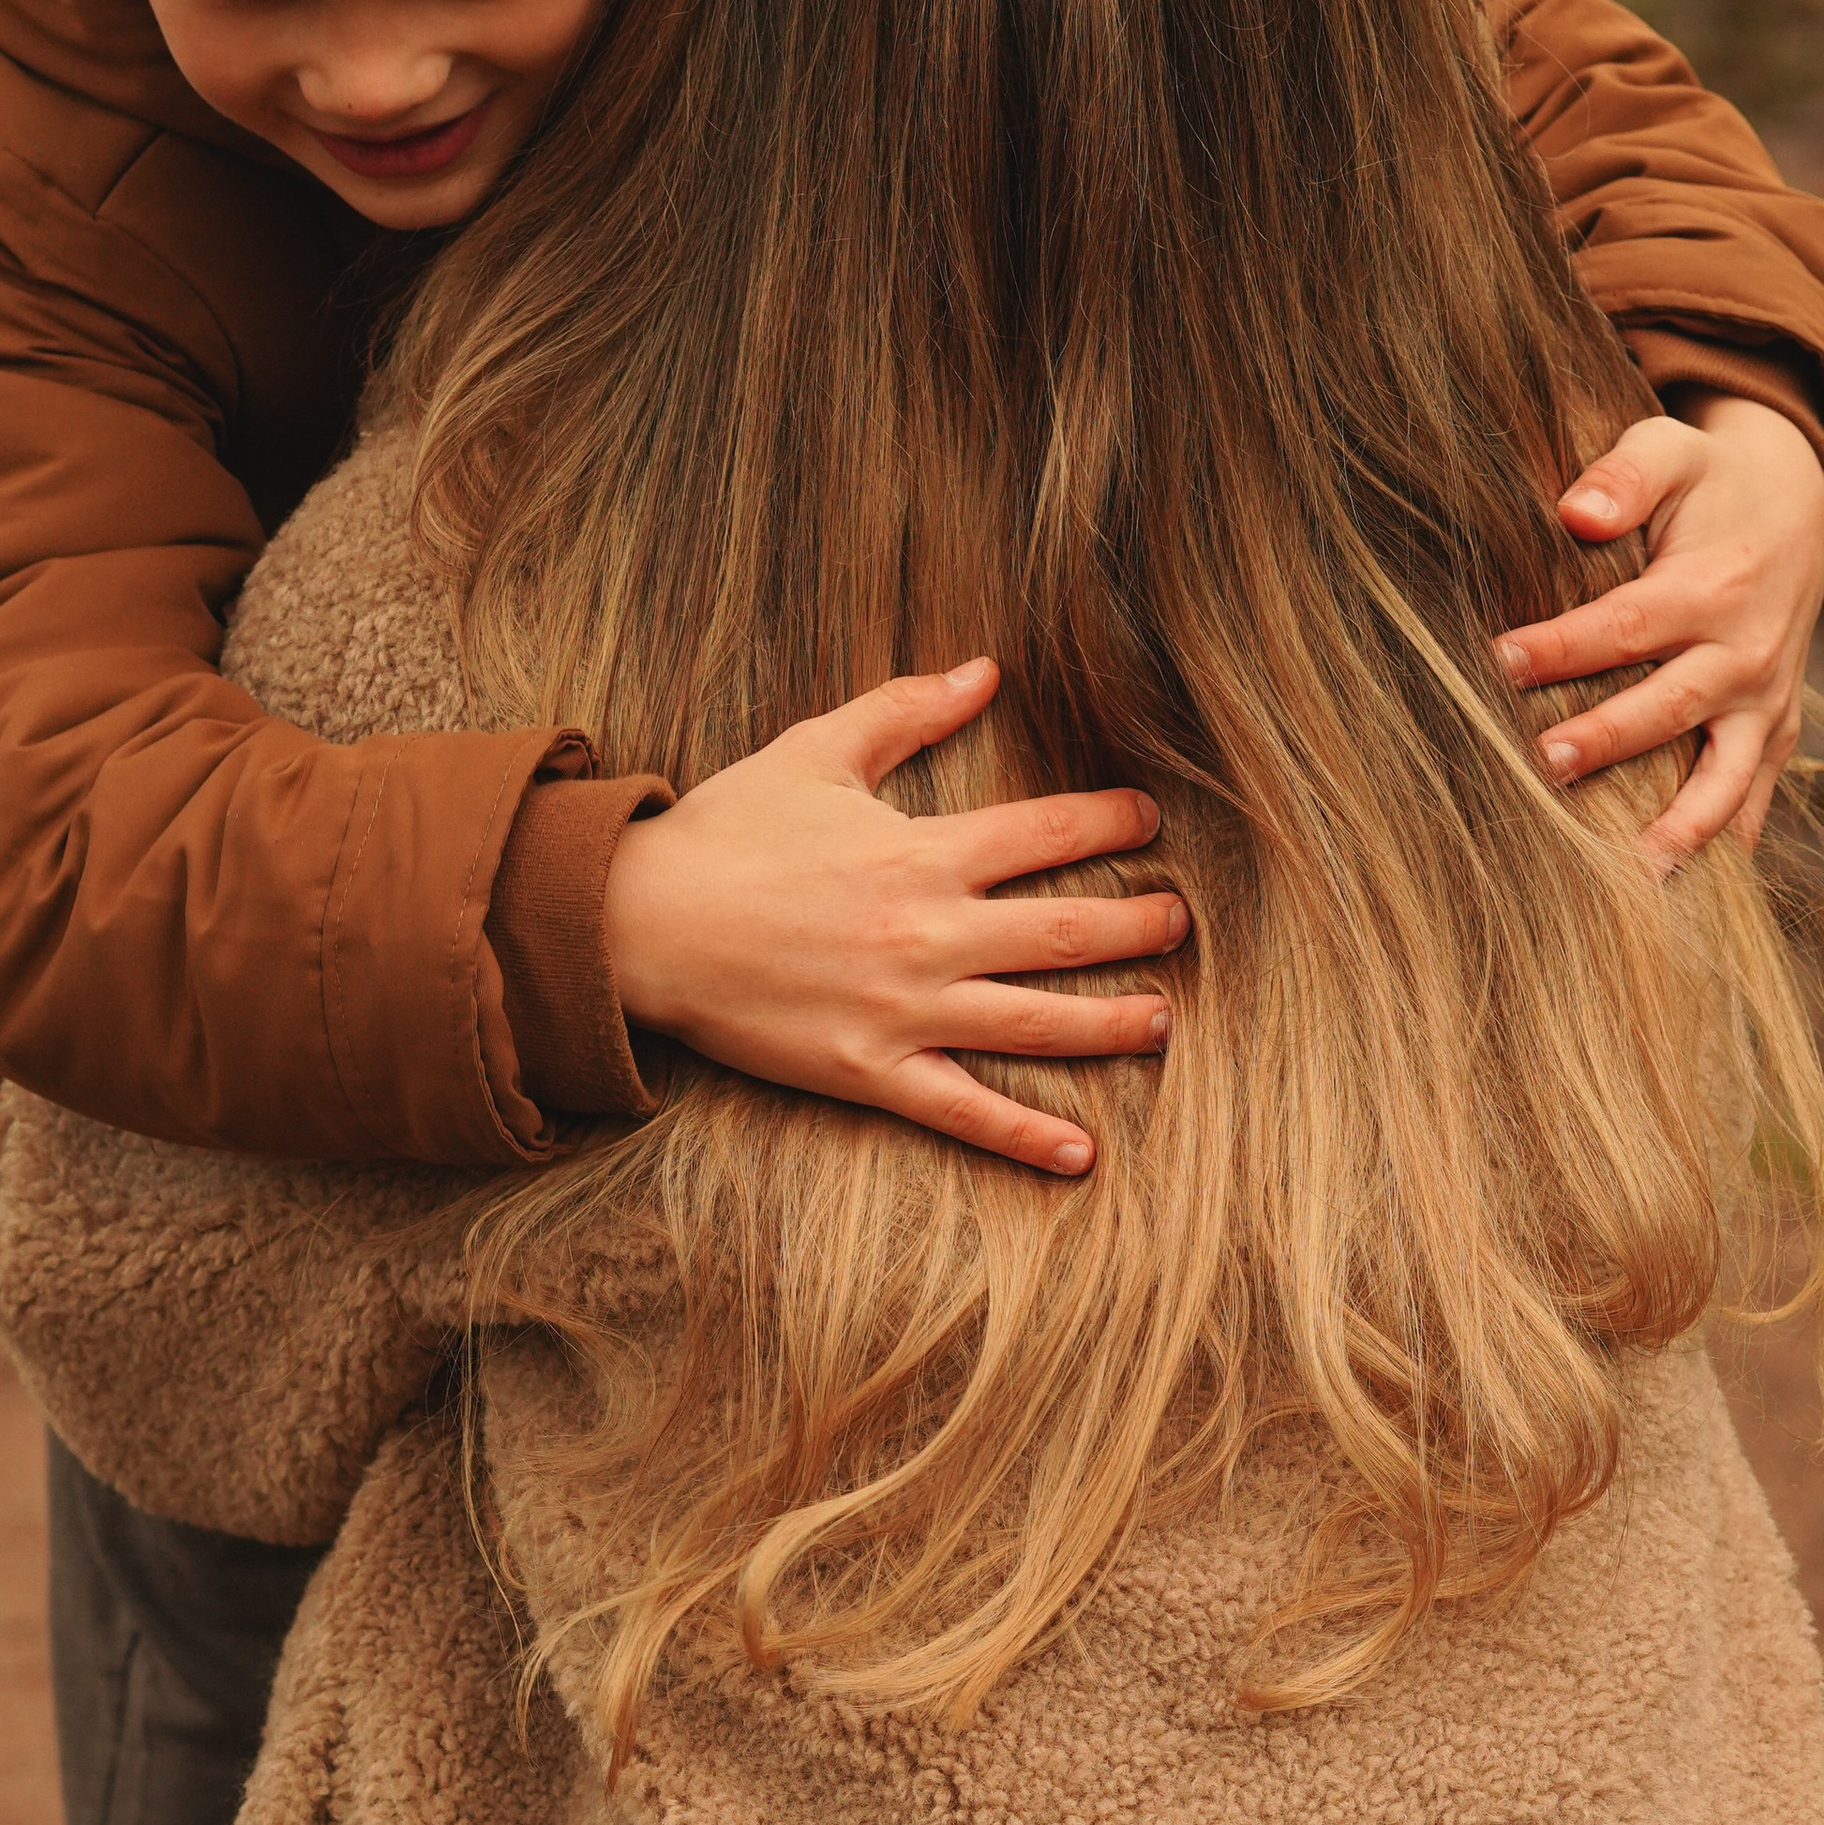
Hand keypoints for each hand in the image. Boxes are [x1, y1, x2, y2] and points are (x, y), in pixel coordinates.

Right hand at [602, 660, 1186, 1177]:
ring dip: (1113, 1024)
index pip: (1046, 835)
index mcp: (922, 852)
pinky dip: (1025, 1136)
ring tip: (1167, 1021)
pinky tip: (1081, 1154)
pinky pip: (963, 1111)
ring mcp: (905, 1009)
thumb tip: (985, 670)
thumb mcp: (816, 751)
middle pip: (1065, 933)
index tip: (1150, 820)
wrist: (641, 922)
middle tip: (1183, 922)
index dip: (1110, 824)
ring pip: (1036, 1022)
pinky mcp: (871, 1069)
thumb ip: (907, 709)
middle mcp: (929, 932)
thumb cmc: (726, 830)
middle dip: (1138, 926)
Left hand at [1496, 396, 1823, 870]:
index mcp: (1714, 587)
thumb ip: (1624, 474)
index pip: (1626, 627)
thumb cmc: (1708, 480)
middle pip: (1670, 708)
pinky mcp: (1771, 733)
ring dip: (1679, 826)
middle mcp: (1745, 654)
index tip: (1498, 661)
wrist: (1794, 507)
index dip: (1562, 647)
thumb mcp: (1671, 449)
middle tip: (1544, 764)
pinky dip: (1721, 844)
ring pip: (1724, 778)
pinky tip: (1675, 891)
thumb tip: (1576, 512)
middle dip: (1608, 739)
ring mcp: (1764, 703)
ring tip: (1630, 875)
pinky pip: (1751, 798)